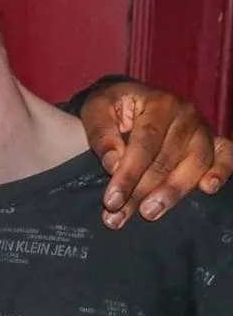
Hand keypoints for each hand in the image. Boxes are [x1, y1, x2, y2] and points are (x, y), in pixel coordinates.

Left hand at [80, 81, 232, 227]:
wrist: (132, 98)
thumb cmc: (113, 106)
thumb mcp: (96, 109)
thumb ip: (101, 134)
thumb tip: (113, 164)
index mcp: (158, 104)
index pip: (144, 144)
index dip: (128, 174)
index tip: (111, 201)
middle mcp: (186, 116)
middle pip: (167, 160)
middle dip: (141, 192)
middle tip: (119, 216)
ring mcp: (202, 130)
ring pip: (194, 164)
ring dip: (172, 192)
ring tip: (150, 212)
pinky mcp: (213, 143)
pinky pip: (226, 157)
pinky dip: (220, 172)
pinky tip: (207, 189)